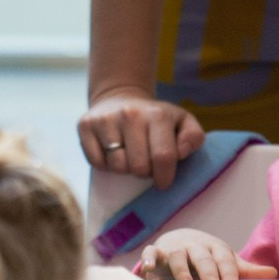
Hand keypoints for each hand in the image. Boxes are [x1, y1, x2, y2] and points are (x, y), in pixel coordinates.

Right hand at [78, 87, 204, 189]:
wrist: (119, 98)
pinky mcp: (85, 125)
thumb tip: (182, 152)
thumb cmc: (155, 119)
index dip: (164, 176)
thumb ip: (193, 137)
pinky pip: (96, 162)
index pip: (163, 157)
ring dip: (124, 168)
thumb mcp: (182, 122)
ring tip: (129, 155)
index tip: (163, 181)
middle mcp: (130, 114)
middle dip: (144, 172)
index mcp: (157, 114)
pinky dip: (105, 164)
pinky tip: (112, 152)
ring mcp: (105, 119)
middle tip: (145, 164)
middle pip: (138, 167)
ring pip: (117, 167)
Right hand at [138, 228, 276, 279]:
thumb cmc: (206, 257)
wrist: (179, 238)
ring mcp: (175, 248)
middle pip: (203, 260)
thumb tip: (274, 274)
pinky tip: (145, 270)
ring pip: (178, 258)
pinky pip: (150, 253)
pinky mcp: (156, 251)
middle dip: (210, 277)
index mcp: (215, 249)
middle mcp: (195, 247)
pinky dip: (147, 260)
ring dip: (181, 274)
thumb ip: (245, 270)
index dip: (228, 275)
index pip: (224, 262)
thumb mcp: (225, 261)